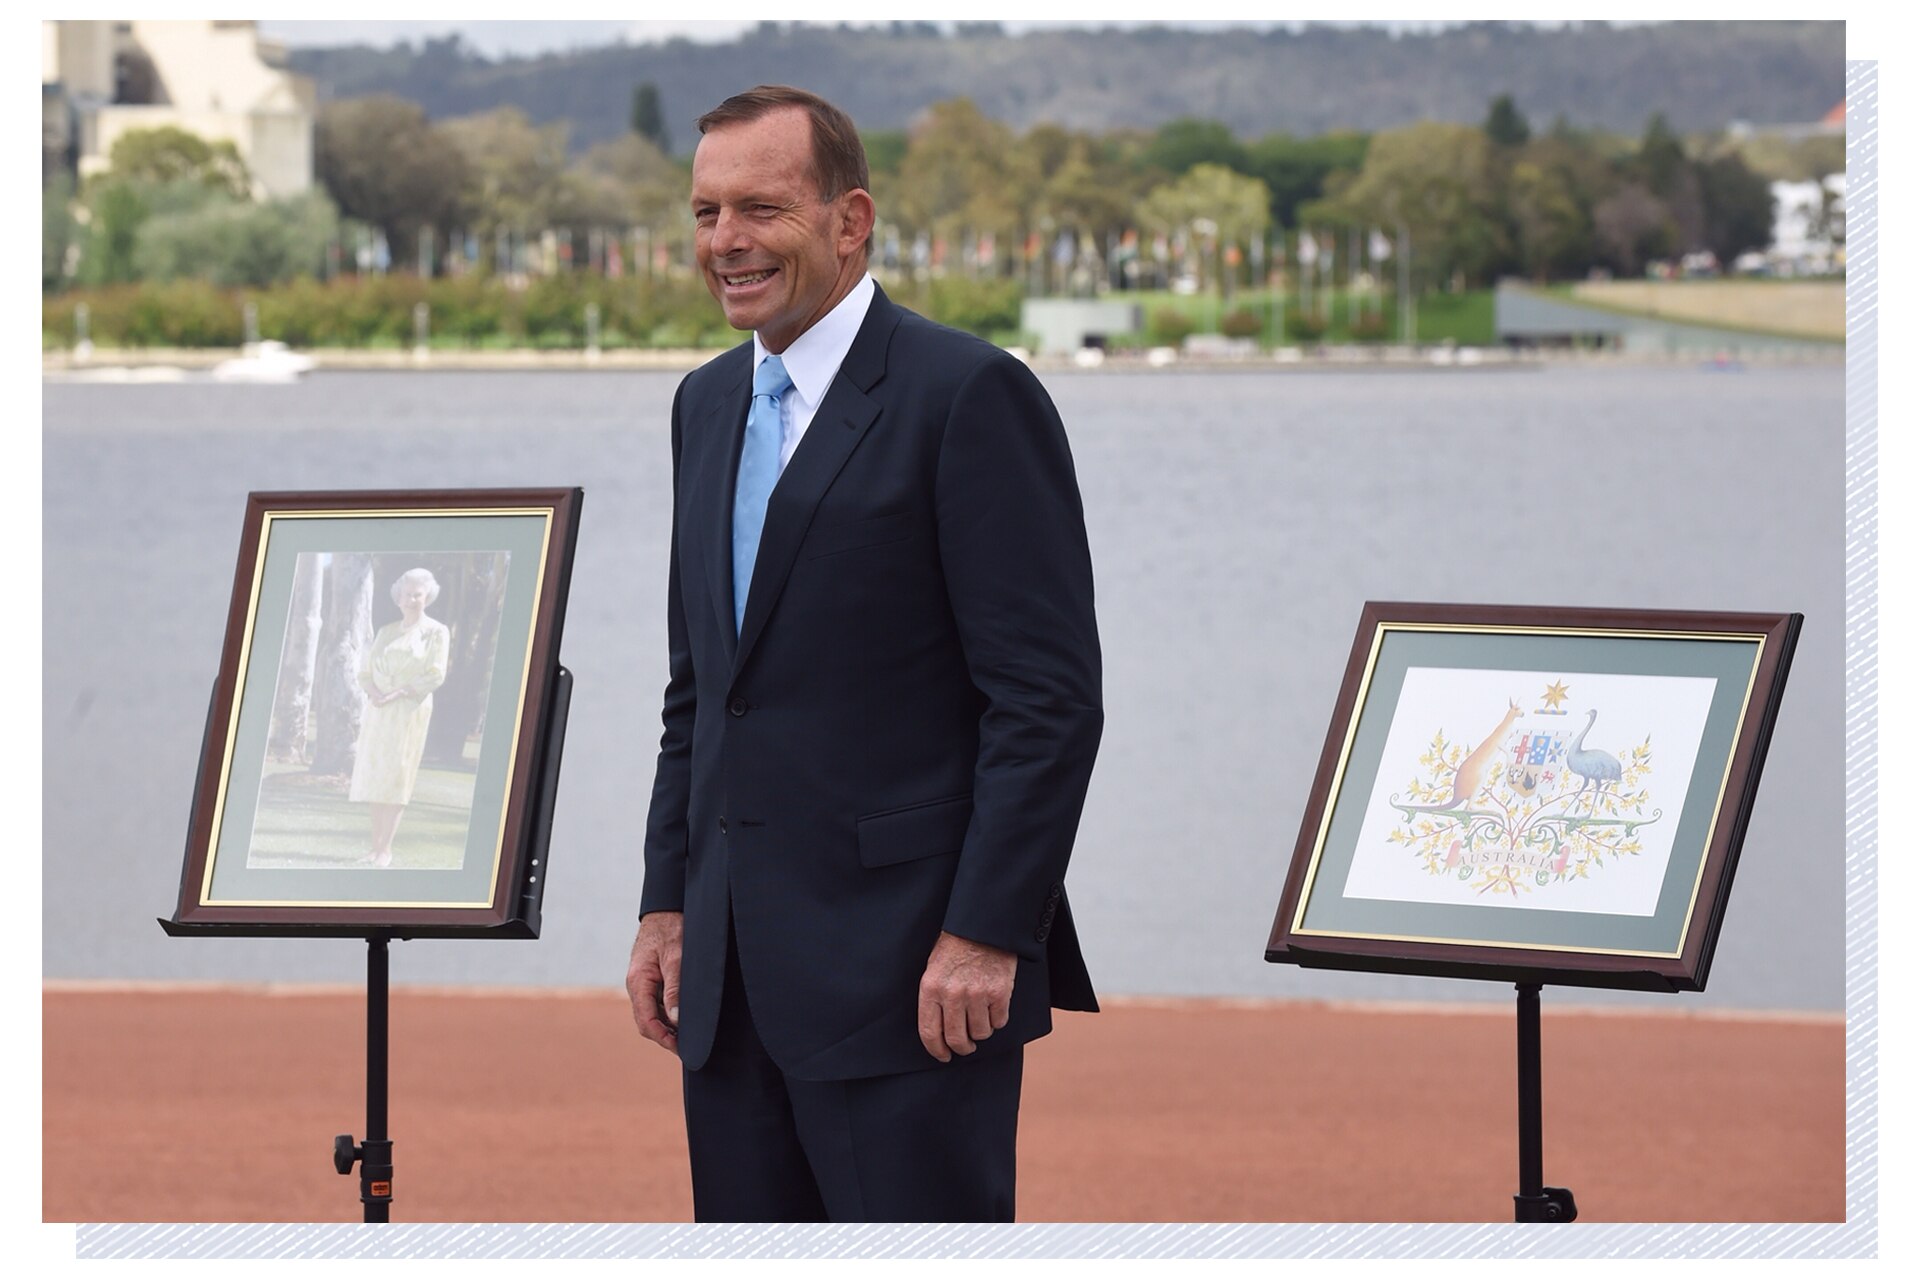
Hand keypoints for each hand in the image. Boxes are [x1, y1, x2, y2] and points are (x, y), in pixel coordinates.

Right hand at [626, 911, 683, 1055]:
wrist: (666, 907)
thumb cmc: (671, 927)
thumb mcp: (676, 957)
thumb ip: (675, 989)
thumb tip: (675, 1020)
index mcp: (638, 981)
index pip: (645, 1021)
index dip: (663, 1038)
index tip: (681, 1048)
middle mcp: (637, 985)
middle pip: (646, 1022)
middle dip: (665, 1037)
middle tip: (688, 1047)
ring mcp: (643, 983)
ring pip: (651, 1014)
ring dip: (667, 1027)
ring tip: (689, 1037)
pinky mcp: (651, 979)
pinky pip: (656, 1003)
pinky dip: (668, 1014)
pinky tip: (684, 1018)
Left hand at [917, 931, 1015, 1061]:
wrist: (982, 926)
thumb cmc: (955, 946)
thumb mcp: (933, 968)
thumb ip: (933, 998)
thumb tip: (937, 1030)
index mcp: (931, 988)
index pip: (930, 1032)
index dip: (936, 1050)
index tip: (943, 1056)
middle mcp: (953, 994)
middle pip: (957, 1039)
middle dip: (961, 1048)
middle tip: (965, 1047)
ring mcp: (977, 994)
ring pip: (980, 1033)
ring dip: (981, 1031)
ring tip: (980, 1019)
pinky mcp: (999, 992)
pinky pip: (999, 1021)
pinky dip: (997, 1019)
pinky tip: (994, 1008)